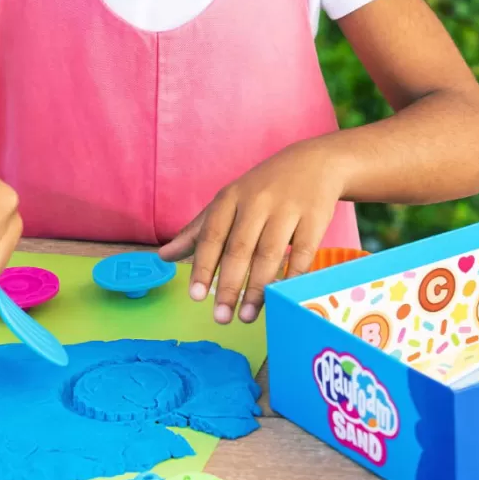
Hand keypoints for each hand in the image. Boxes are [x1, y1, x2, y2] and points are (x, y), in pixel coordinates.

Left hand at [159, 139, 346, 323]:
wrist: (314, 162)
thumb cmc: (263, 188)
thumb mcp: (229, 202)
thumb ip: (198, 231)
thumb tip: (164, 256)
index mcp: (231, 198)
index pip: (212, 235)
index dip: (203, 266)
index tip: (196, 296)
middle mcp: (257, 201)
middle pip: (240, 248)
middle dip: (229, 285)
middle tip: (221, 317)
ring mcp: (288, 209)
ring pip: (269, 254)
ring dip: (258, 289)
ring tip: (246, 316)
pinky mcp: (315, 218)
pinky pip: (302, 253)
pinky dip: (291, 278)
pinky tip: (281, 299)